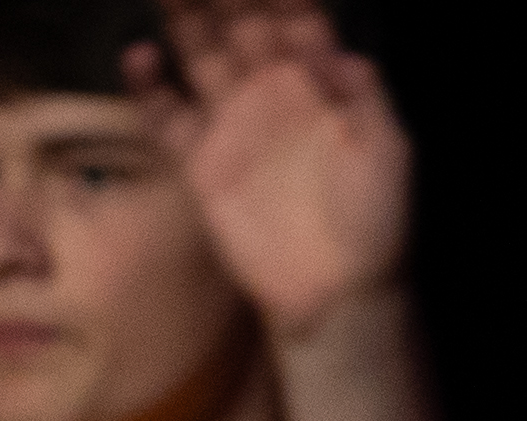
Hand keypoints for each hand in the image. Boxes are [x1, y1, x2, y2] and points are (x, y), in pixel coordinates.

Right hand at [138, 4, 405, 338]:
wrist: (331, 288)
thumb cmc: (371, 218)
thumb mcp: (386, 148)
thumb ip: (362, 95)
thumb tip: (335, 53)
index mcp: (322, 81)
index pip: (295, 16)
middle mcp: (274, 92)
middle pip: (243, 25)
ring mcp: (234, 125)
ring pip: (204, 56)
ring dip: (185, 21)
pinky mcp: (201, 163)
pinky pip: (169, 117)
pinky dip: (152, 89)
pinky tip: (139, 56)